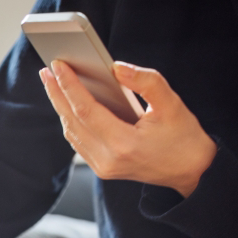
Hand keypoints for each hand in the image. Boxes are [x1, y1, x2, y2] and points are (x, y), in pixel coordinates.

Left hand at [40, 59, 216, 197]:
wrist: (191, 171)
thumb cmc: (183, 136)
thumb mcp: (172, 104)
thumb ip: (146, 82)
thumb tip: (115, 67)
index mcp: (124, 145)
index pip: (86, 111)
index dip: (69, 86)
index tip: (57, 66)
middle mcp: (108, 160)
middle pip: (72, 122)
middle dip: (57, 93)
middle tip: (46, 70)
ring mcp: (102, 168)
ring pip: (72, 133)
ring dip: (61, 106)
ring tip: (52, 82)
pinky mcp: (102, 169)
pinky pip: (78, 141)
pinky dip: (71, 120)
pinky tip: (67, 102)